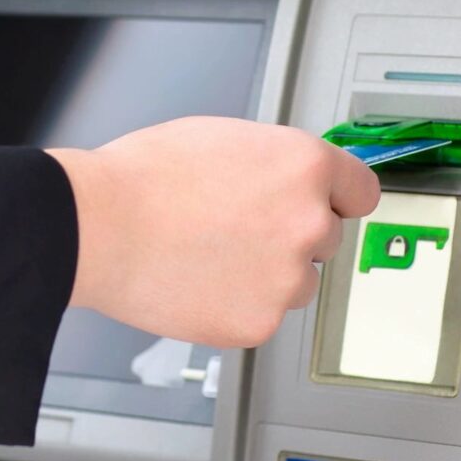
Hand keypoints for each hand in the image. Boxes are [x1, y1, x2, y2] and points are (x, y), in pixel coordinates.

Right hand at [48, 118, 380, 348]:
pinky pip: (261, 316)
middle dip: (289, 236)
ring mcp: (286, 277)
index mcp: (304, 166)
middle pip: (325, 239)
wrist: (99, 226)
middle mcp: (307, 222)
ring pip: (295, 283)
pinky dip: (236, 306)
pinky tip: (199, 281)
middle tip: (238, 228)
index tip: (329, 205)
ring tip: (209, 255)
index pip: (361, 191)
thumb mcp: (222, 138)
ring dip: (266, 275)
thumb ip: (271, 162)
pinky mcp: (258, 322)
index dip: (337, 197)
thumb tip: (285, 179)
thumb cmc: (143, 178)